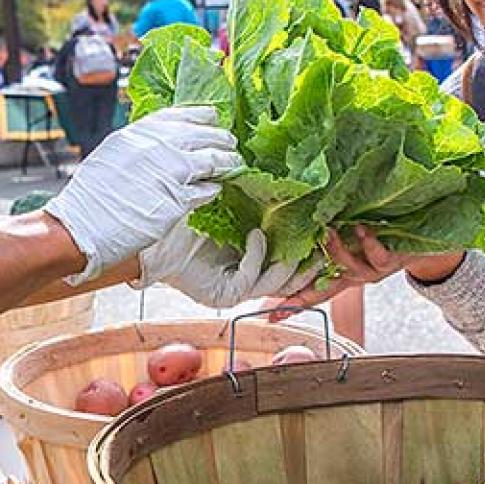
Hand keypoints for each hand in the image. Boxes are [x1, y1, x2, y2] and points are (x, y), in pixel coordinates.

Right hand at [45, 106, 240, 282]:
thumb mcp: (112, 154)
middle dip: (219, 137)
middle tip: (229, 141)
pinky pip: (206, 190)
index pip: (179, 115)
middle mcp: (158, 147)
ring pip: (212, 160)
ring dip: (226, 161)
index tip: (210, 117)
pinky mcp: (178, 200)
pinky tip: (216, 188)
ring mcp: (170, 172)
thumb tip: (159, 144)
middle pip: (202, 134)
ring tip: (233, 163)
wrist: (83, 225)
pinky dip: (213, 188)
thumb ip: (139, 146)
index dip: (199, 115)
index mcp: (139, 133)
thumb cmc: (90, 196)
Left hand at [138, 224, 322, 307]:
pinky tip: (256, 234)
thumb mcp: (235, 209)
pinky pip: (250, 278)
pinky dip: (257, 256)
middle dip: (310, 267)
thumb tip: (294, 189)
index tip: (327, 236)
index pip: (289, 266)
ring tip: (298, 241)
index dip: (310, 257)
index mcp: (252, 261)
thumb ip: (263, 208)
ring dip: (288, 263)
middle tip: (326, 245)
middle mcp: (246, 279)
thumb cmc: (192, 218)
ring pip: (275, 285)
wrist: (157, 232)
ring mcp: (235, 290)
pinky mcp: (223, 294)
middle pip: (290, 283)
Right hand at [272, 226, 464, 315]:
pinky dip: (369, 242)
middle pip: (323, 289)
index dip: (291, 305)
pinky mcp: (389, 263)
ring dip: (337, 250)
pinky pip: (377, 256)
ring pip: (348, 268)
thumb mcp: (354, 244)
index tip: (270, 317)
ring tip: (328, 232)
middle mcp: (354, 277)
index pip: (311, 293)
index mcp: (343, 275)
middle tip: (282, 289)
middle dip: (302, 294)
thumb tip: (308, 226)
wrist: (424, 250)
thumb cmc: (384, 241)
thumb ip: (332, 240)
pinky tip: (362, 229)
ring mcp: (371, 271)